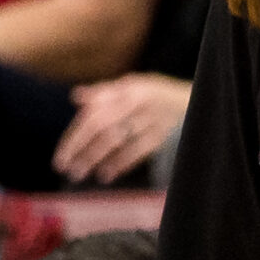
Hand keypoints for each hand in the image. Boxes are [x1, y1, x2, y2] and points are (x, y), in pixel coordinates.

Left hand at [53, 73, 192, 183]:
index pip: (93, 114)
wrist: (197, 101)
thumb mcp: (134, 85)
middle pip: (101, 128)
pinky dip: (120, 163)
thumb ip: (105, 92)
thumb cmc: (159, 94)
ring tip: (80, 174)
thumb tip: (76, 97)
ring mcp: (150, 120)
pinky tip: (106, 174)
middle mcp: (137, 103)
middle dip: (80, 149)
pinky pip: (137, 151)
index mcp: (127, 90)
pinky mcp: (163, 135)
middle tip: (65, 168)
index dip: (75, 136)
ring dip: (95, 159)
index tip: (62, 155)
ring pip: (117, 141)